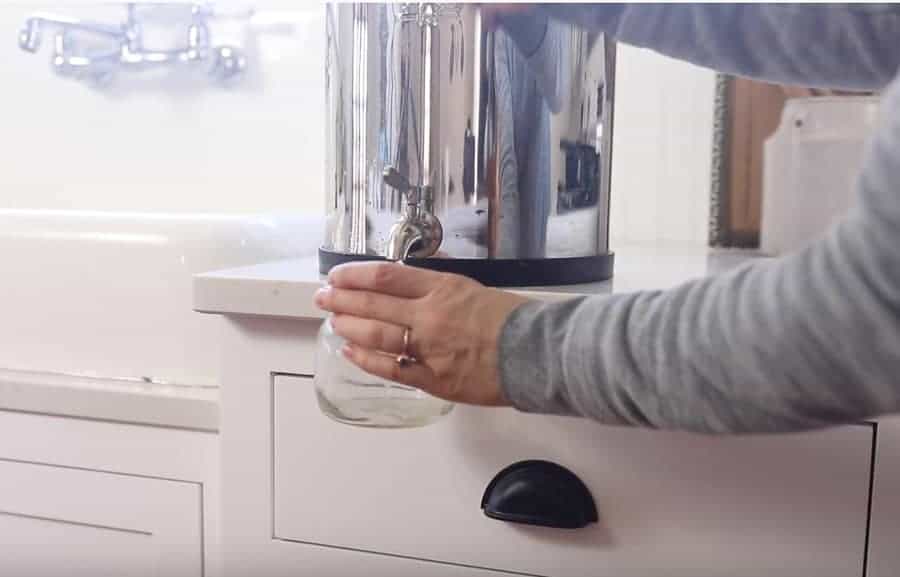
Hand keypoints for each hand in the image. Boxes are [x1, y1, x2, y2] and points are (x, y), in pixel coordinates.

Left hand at [314, 262, 529, 405]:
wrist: (537, 352)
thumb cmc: (513, 319)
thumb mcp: (475, 288)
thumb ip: (441, 285)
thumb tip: (416, 279)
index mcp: (441, 288)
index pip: (386, 276)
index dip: (355, 275)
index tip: (338, 276)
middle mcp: (429, 315)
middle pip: (373, 304)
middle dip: (342, 299)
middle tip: (322, 297)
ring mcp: (428, 348)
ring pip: (376, 335)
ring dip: (349, 327)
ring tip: (333, 321)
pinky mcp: (432, 378)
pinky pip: (391, 368)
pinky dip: (366, 359)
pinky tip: (349, 352)